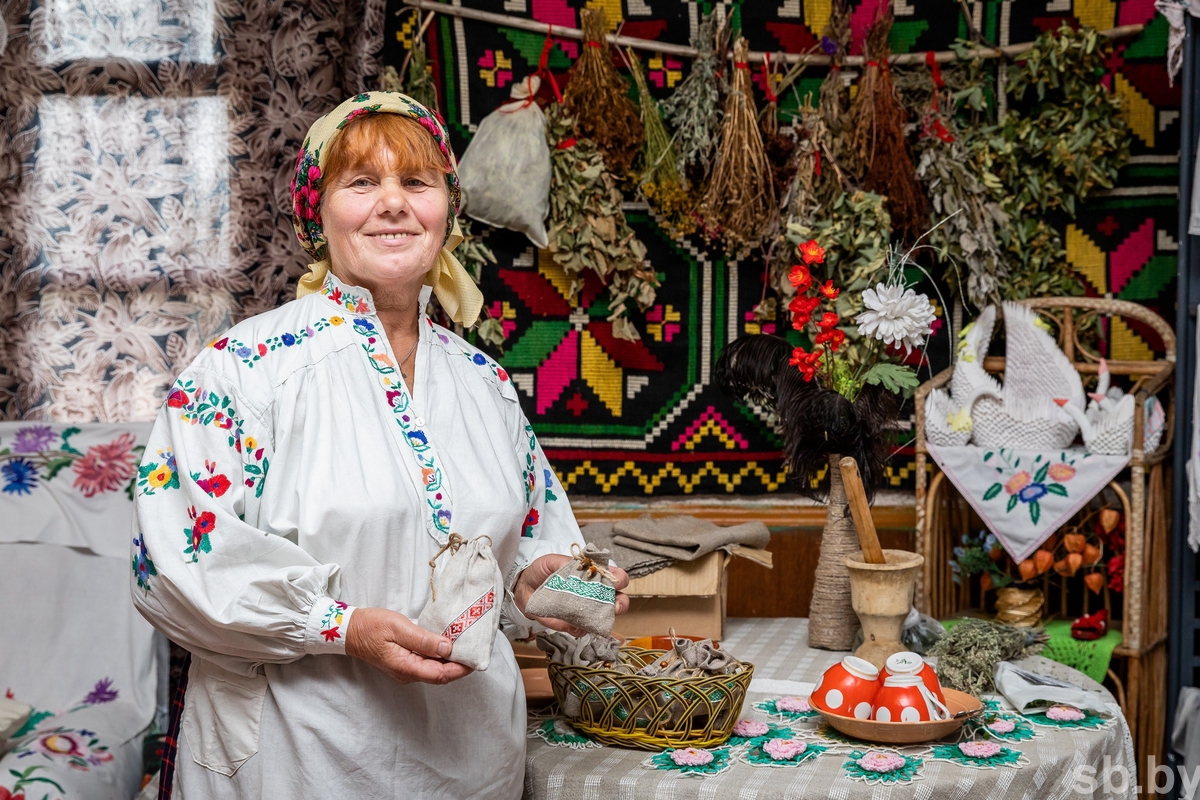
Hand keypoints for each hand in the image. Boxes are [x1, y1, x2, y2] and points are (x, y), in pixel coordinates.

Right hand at [345, 607, 472, 684]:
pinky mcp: (404, 663)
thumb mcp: (399, 627)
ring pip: (434, 670)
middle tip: (475, 650)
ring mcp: (405, 670)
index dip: (460, 669)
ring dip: (450, 661)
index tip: (475, 659)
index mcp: (406, 667)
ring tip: (465, 646)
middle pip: (440, 675)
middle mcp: (407, 673)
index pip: (441, 674)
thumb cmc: (372, 626)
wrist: (350, 630)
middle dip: (459, 666)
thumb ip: (423, 640)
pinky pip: (426, 664)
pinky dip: (439, 656)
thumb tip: (448, 648)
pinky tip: (446, 645)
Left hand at [513, 553, 629, 635]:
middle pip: (619, 601)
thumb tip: (578, 567)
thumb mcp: (552, 561)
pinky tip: (573, 624)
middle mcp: (594, 594)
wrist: (524, 587)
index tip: (616, 582)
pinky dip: (580, 628)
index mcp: (594, 575)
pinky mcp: (573, 624)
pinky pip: (583, 630)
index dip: (619, 579)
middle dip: (620, 604)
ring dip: (602, 619)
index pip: (615, 576)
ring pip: (604, 619)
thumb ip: (566, 562)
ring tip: (593, 617)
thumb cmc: (542, 571)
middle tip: (614, 605)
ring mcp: (586, 611)